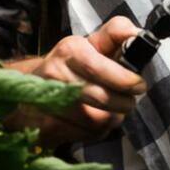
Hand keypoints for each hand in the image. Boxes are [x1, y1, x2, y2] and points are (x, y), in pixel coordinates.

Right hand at [5, 15, 147, 148]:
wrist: (29, 87)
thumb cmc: (73, 64)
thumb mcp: (93, 43)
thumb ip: (116, 33)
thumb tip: (135, 33)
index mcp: (69, 50)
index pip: (98, 67)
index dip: (124, 79)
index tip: (139, 86)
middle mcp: (53, 73)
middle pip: (100, 97)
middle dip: (122, 103)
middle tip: (128, 102)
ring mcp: (45, 103)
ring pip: (95, 121)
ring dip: (110, 119)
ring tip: (111, 112)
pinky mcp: (44, 128)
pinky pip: (83, 136)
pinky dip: (95, 132)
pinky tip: (92, 122)